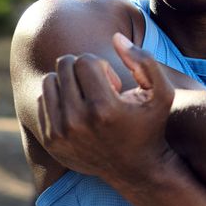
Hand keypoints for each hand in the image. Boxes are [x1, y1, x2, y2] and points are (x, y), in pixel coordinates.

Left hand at [37, 33, 176, 185]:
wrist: (136, 169)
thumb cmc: (150, 126)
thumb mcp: (162, 93)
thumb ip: (145, 60)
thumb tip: (115, 36)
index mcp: (104, 108)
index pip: (84, 60)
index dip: (101, 66)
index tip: (112, 83)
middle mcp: (78, 121)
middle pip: (65, 66)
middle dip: (83, 69)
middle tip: (99, 87)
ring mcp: (60, 133)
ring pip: (50, 80)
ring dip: (68, 81)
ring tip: (87, 96)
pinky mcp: (50, 140)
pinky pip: (43, 100)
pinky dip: (59, 99)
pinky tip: (77, 110)